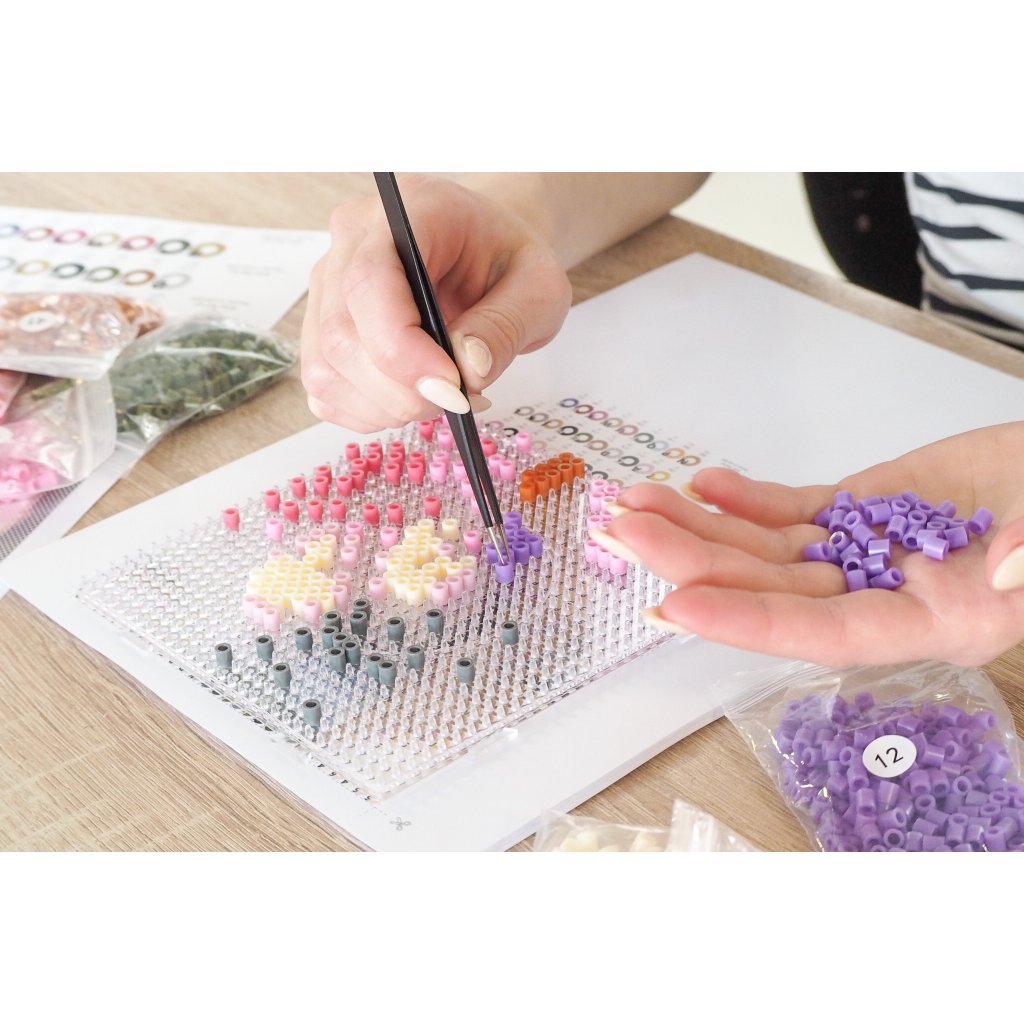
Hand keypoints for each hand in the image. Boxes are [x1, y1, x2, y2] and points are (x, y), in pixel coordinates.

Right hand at [301, 174, 571, 431]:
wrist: (488, 252)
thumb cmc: (508, 261)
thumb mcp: (539, 288)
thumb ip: (506, 326)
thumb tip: (467, 370)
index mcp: (408, 210)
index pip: (370, 280)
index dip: (402, 349)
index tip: (451, 388)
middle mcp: (353, 239)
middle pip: (342, 334)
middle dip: (400, 391)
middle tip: (457, 400)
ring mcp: (328, 283)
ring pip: (326, 368)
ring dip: (386, 406)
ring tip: (441, 397)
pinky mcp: (320, 325)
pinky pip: (325, 387)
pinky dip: (369, 410)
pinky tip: (410, 398)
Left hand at [592, 422, 1023, 666]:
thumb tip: (1006, 571)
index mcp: (933, 624)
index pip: (824, 632)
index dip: (750, 622)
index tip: (678, 605)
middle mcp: (884, 595)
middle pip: (773, 587)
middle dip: (696, 562)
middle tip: (627, 533)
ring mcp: (865, 551)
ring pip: (767, 548)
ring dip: (701, 527)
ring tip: (638, 502)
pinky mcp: (860, 511)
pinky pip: (792, 510)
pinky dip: (745, 499)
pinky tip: (701, 484)